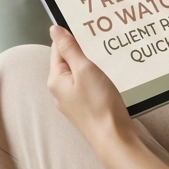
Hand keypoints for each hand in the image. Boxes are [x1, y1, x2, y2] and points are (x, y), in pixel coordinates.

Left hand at [47, 25, 135, 150]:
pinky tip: (106, 79)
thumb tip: (54, 29)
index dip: (72, 38)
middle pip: (67, 62)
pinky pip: (86, 87)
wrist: (115, 139)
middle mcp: (59, 92)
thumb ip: (69, 48)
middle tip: (100, 44)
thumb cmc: (99, 104)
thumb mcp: (84, 69)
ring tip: (105, 60)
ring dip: (90, 66)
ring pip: (78, 75)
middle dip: (82, 53)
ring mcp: (71, 102)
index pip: (57, 49)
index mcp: (55, 80)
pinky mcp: (84, 109)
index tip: (88, 30)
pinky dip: (95, 79)